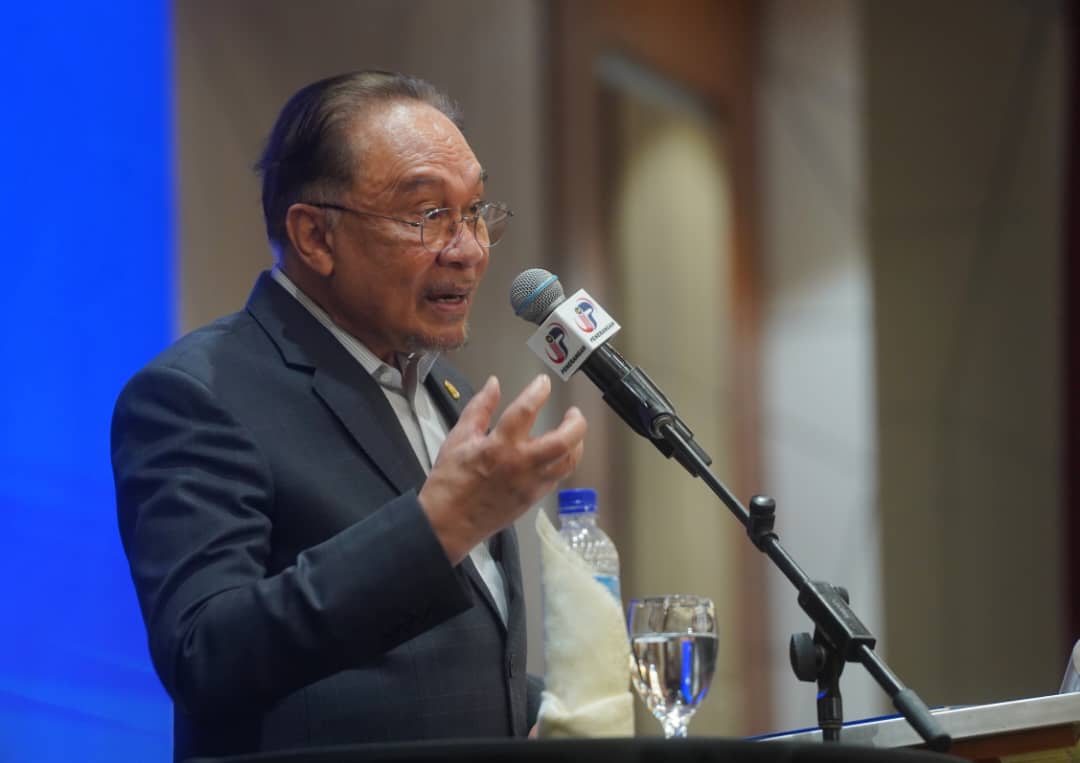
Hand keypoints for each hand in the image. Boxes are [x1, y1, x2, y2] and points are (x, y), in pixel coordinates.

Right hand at [419, 374, 585, 563]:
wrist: (448, 523)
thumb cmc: (450, 483)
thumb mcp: (458, 437)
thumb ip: (480, 408)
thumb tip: (493, 385)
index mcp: (499, 445)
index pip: (527, 410)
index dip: (538, 391)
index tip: (542, 382)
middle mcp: (521, 464)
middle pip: (563, 441)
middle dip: (576, 423)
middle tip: (574, 413)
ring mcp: (531, 483)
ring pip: (568, 462)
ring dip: (576, 444)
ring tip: (573, 433)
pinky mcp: (533, 498)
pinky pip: (557, 477)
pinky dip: (562, 462)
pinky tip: (557, 454)